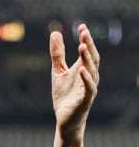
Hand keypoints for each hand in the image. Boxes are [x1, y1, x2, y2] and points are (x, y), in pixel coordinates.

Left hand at [51, 24, 98, 141]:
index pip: (87, 51)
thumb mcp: (58, 72)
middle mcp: (89, 77)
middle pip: (92, 58)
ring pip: (92, 71)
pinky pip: (89, 88)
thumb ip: (57, 54)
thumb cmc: (64, 96)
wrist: (65, 121)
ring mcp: (88, 88)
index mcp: (83, 69)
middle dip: (89, 45)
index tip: (81, 26)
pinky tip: (82, 69)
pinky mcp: (85, 100)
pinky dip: (86, 78)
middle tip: (83, 32)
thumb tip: (55, 33)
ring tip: (82, 46)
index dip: (86, 39)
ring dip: (87, 58)